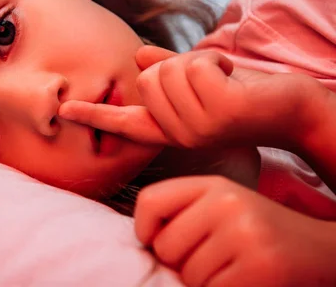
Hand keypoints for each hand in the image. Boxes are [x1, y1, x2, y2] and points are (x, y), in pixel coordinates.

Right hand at [59, 46, 319, 149]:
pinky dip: (214, 58)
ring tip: (222, 78)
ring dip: (198, 60)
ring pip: (168, 71)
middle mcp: (177, 134)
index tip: (63, 108)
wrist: (289, 108)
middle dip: (176, 64)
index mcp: (170, 128)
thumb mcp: (200, 82)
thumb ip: (168, 69)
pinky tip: (232, 75)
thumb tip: (139, 57)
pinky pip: (193, 64)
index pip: (122, 122)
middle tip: (207, 77)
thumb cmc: (243, 93)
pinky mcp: (216, 111)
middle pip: (147, 78)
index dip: (92, 113)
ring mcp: (196, 126)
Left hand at [135, 175, 335, 286]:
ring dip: (203, 281)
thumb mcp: (221, 207)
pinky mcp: (260, 267)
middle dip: (178, 262)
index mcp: (213, 185)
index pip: (150, 200)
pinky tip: (241, 279)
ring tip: (228, 267)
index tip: (154, 241)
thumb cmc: (257, 231)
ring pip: (188, 274)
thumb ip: (183, 214)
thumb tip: (143, 240)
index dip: (143, 228)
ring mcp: (244, 234)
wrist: (319, 249)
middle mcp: (227, 203)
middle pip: (165, 245)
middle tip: (206, 259)